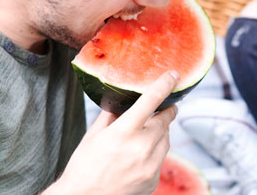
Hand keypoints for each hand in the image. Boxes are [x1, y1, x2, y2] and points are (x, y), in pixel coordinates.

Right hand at [47, 72, 178, 194]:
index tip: (172, 76)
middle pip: (166, 119)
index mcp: (125, 132)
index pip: (152, 100)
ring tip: (143, 135)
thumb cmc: (84, 168)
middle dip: (165, 111)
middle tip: (161, 107)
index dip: (165, 84)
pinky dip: (154, 153)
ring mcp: (151, 166)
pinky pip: (161, 158)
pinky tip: (139, 156)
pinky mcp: (154, 180)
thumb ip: (112, 115)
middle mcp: (142, 147)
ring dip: (160, 132)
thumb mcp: (94, 135)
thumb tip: (123, 100)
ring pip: (166, 139)